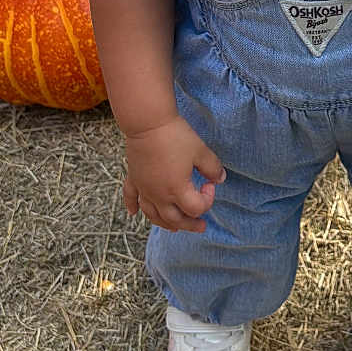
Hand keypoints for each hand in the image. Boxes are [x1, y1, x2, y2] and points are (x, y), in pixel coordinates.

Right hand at [123, 117, 224, 232]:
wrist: (148, 123)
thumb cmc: (175, 136)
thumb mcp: (201, 151)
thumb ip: (212, 168)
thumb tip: (220, 179)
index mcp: (177, 189)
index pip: (195, 208)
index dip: (207, 200)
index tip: (210, 184)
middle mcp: (159, 194)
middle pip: (174, 220)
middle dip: (189, 224)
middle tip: (201, 226)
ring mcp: (144, 188)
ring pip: (153, 215)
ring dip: (165, 223)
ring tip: (175, 228)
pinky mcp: (134, 178)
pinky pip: (131, 198)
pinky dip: (132, 207)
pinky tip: (133, 214)